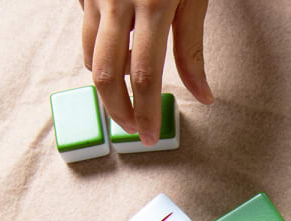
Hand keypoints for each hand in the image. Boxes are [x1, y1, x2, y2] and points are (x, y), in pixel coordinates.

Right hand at [80, 0, 212, 145]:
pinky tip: (121, 42)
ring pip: (90, 56)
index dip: (146, 112)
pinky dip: (101, 48)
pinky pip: (87, 31)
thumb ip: (192, 49)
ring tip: (132, 78)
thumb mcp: (193, 0)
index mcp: (152, 6)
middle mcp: (117, 2)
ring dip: (109, 79)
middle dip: (117, 110)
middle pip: (106, 74)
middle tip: (132, 127)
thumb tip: (203, 96)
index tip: (150, 136)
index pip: (145, 75)